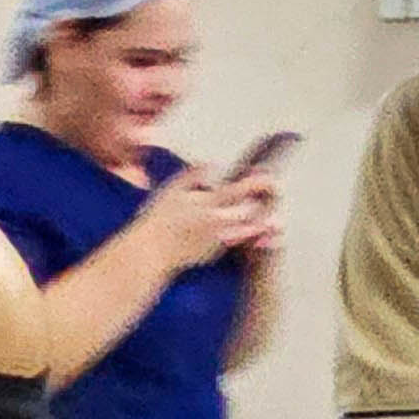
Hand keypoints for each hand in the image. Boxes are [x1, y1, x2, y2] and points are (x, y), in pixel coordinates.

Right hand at [142, 165, 280, 275]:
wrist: (150, 254)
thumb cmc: (157, 221)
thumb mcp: (172, 189)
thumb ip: (195, 174)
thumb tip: (212, 164)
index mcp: (210, 204)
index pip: (242, 189)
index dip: (258, 182)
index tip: (269, 177)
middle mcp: (219, 223)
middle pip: (250, 211)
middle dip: (260, 203)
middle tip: (267, 196)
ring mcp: (217, 240)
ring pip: (245, 228)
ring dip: (255, 221)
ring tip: (260, 215)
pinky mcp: (212, 253)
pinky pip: (231, 241)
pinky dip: (238, 234)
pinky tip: (234, 230)